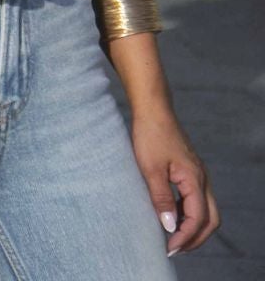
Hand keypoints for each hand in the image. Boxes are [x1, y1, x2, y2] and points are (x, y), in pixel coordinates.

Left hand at [130, 105, 217, 255]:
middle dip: (195, 238)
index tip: (169, 249)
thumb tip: (169, 227)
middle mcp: (202, 179)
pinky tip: (171, 217)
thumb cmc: (150, 136)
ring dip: (193, 227)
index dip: (185, 236)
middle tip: (175, 250)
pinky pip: (196, 199)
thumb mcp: (150, 169)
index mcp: (195, 179)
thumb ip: (160, 198)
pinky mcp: (189, 171)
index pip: (198, 218)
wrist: (153, 110)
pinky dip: (188, 213)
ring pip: (206, 209)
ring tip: (173, 239)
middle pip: (210, 218)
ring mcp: (198, 175)